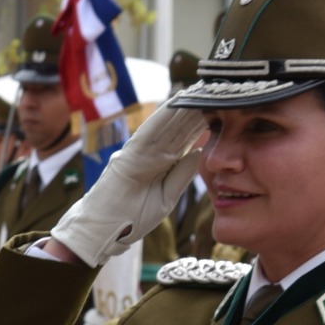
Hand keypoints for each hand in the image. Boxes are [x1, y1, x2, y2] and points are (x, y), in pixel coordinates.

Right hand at [51, 100, 208, 266]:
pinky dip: (160, 119)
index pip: (185, 140)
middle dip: (195, 111)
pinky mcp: (127, 157)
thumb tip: (198, 152)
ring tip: (201, 91)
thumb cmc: (130, 220)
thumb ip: (181, 175)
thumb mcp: (165, 198)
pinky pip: (146, 134)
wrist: (102, 234)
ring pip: (164, 127)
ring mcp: (137, 154)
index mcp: (160, 165)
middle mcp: (150, 155)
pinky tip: (176, 104)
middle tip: (217, 91)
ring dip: (182, 109)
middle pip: (177, 129)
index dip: (201, 125)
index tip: (222, 109)